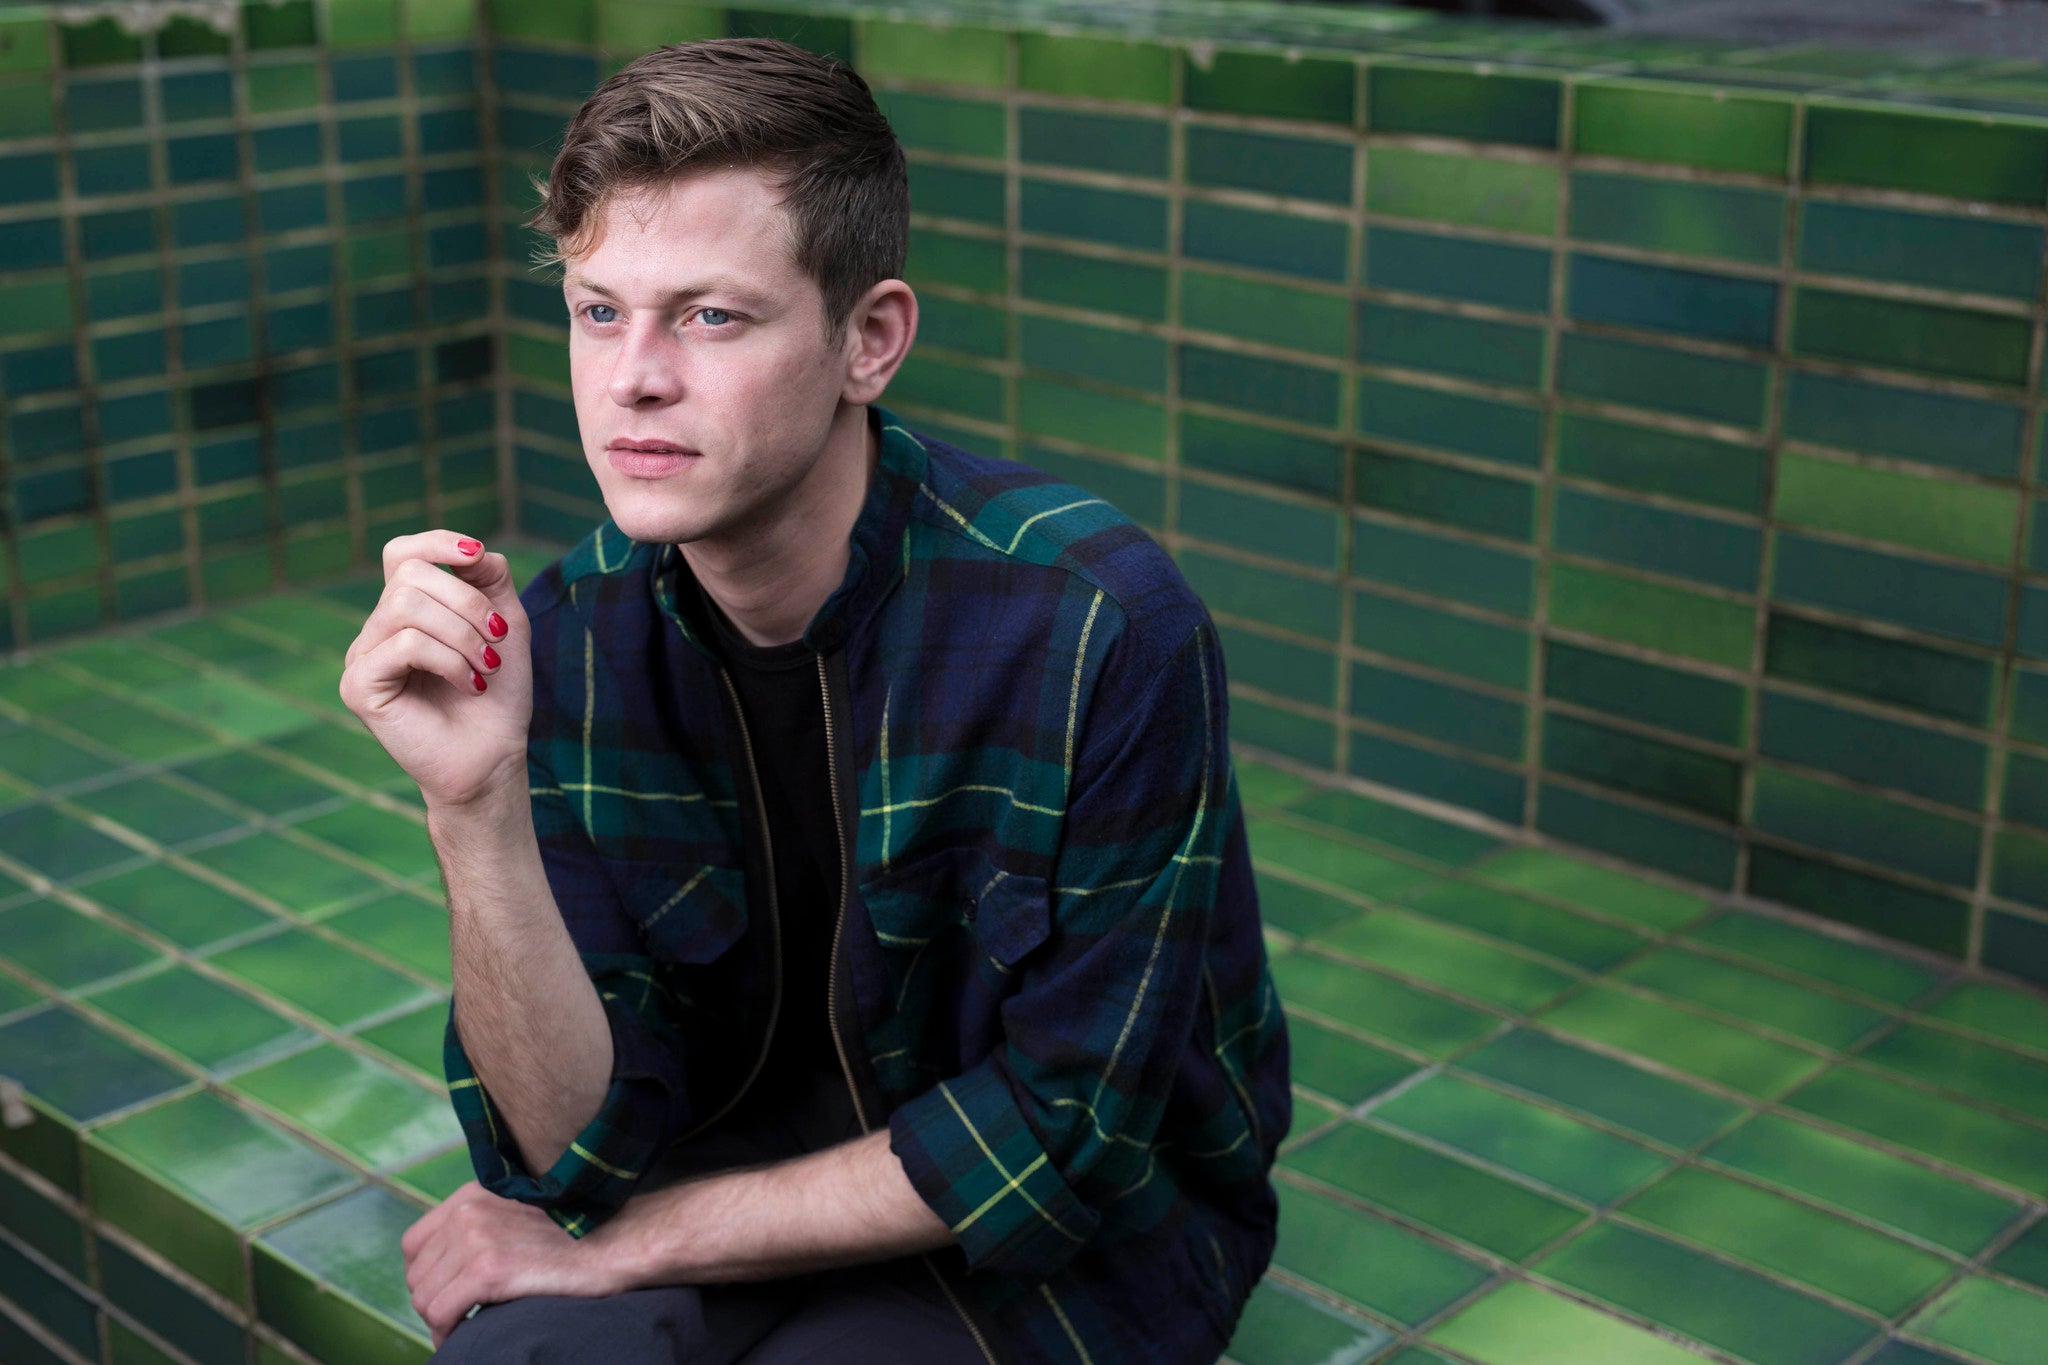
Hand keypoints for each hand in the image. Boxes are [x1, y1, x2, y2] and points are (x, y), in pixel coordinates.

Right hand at [339, 531, 532, 808]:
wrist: (494, 755)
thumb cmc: (498, 693)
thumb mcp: (505, 623)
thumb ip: (488, 578)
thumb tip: (469, 550)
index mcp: (406, 612)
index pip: (403, 553)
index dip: (437, 542)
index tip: (477, 554)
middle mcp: (377, 630)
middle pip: (410, 575)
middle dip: (466, 601)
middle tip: (495, 639)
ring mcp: (362, 657)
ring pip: (406, 606)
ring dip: (462, 634)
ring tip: (486, 667)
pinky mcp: (358, 686)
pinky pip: (405, 644)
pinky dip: (449, 660)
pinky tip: (470, 685)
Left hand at [401, 1181, 624, 1347]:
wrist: (613, 1244)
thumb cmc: (573, 1237)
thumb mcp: (518, 1214)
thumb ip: (480, 1227)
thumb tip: (444, 1269)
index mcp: (473, 1195)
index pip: (415, 1244)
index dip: (427, 1276)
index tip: (448, 1294)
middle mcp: (468, 1211)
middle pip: (417, 1275)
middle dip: (436, 1302)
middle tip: (462, 1317)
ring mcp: (477, 1239)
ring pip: (424, 1298)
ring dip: (441, 1321)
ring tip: (466, 1328)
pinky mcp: (488, 1269)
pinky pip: (441, 1314)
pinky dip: (448, 1333)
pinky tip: (467, 1335)